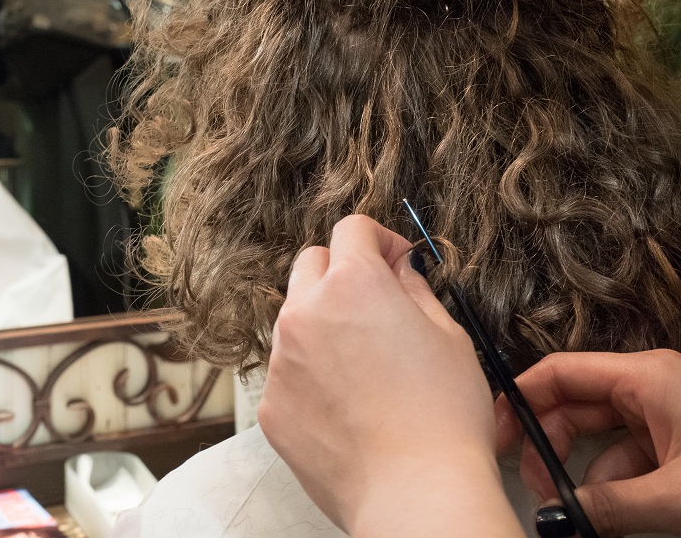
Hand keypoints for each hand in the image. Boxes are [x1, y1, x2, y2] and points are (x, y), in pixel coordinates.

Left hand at [258, 215, 520, 536]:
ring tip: (363, 367)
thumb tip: (399, 269)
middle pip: (311, 264)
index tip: (394, 263)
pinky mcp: (271, 402)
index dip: (379, 241)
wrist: (414, 493)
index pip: (351, 229)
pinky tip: (346, 405)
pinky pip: (287, 371)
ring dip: (323, 325)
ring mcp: (282, 359)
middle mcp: (305, 312)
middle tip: (375, 305)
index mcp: (353, 284)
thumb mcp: (449, 337)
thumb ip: (414, 290)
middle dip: (341, 272)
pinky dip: (310, 375)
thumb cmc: (443, 417)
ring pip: (295, 319)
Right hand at [497, 350, 680, 536]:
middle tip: (538, 492)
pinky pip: (622, 460)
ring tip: (574, 516)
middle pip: (570, 408)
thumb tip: (555, 520)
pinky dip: (607, 488)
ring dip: (579, 479)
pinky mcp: (671, 445)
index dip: (521, 401)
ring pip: (595, 440)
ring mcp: (660, 416)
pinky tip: (603, 517)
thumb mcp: (673, 494)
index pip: (559, 373)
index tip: (497, 437)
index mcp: (645, 376)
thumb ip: (609, 506)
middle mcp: (647, 387)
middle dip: (547, 451)